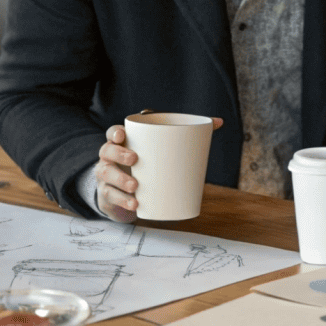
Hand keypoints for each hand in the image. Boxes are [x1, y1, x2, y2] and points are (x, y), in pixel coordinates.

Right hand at [94, 118, 223, 222]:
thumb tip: (220, 122)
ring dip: (120, 179)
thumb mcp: (163, 150)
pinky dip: (122, 200)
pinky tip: (134, 204)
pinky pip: (111, 196)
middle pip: (107, 151)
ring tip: (135, 185)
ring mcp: (107, 177)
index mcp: (124, 144)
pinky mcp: (109, 196)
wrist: (128, 193)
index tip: (123, 135)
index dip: (115, 132)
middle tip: (135, 159)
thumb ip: (190, 133)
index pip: (113, 133)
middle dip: (118, 154)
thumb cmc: (149, 165)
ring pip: (106, 174)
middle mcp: (110, 158)